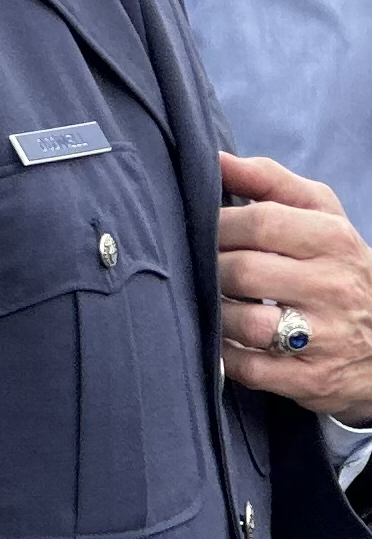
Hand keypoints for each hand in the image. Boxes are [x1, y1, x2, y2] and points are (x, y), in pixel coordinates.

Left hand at [219, 152, 371, 416]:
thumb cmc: (338, 265)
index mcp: (335, 240)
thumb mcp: (321, 215)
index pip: (261, 222)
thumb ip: (269, 181)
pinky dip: (223, 354)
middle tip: (200, 269)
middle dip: (210, 270)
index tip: (201, 229)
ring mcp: (324, 337)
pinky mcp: (311, 379)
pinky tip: (221, 339)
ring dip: (215, 313)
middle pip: (244, 272)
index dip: (218, 225)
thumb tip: (215, 158)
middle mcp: (333, 287)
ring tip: (212, 303)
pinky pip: (248, 368)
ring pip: (245, 324)